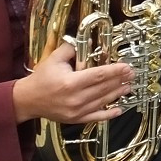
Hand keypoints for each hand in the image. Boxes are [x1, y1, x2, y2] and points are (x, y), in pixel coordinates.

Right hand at [12, 41, 132, 124]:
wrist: (27, 100)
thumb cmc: (41, 78)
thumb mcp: (54, 59)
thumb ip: (71, 48)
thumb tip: (88, 41)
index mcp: (70, 82)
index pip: (98, 75)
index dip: (115, 71)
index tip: (126, 67)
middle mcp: (74, 98)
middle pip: (103, 88)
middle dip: (120, 81)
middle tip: (132, 74)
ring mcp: (76, 111)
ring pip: (102, 102)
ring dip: (117, 94)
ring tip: (129, 87)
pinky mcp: (75, 119)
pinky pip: (95, 117)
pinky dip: (108, 115)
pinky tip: (119, 110)